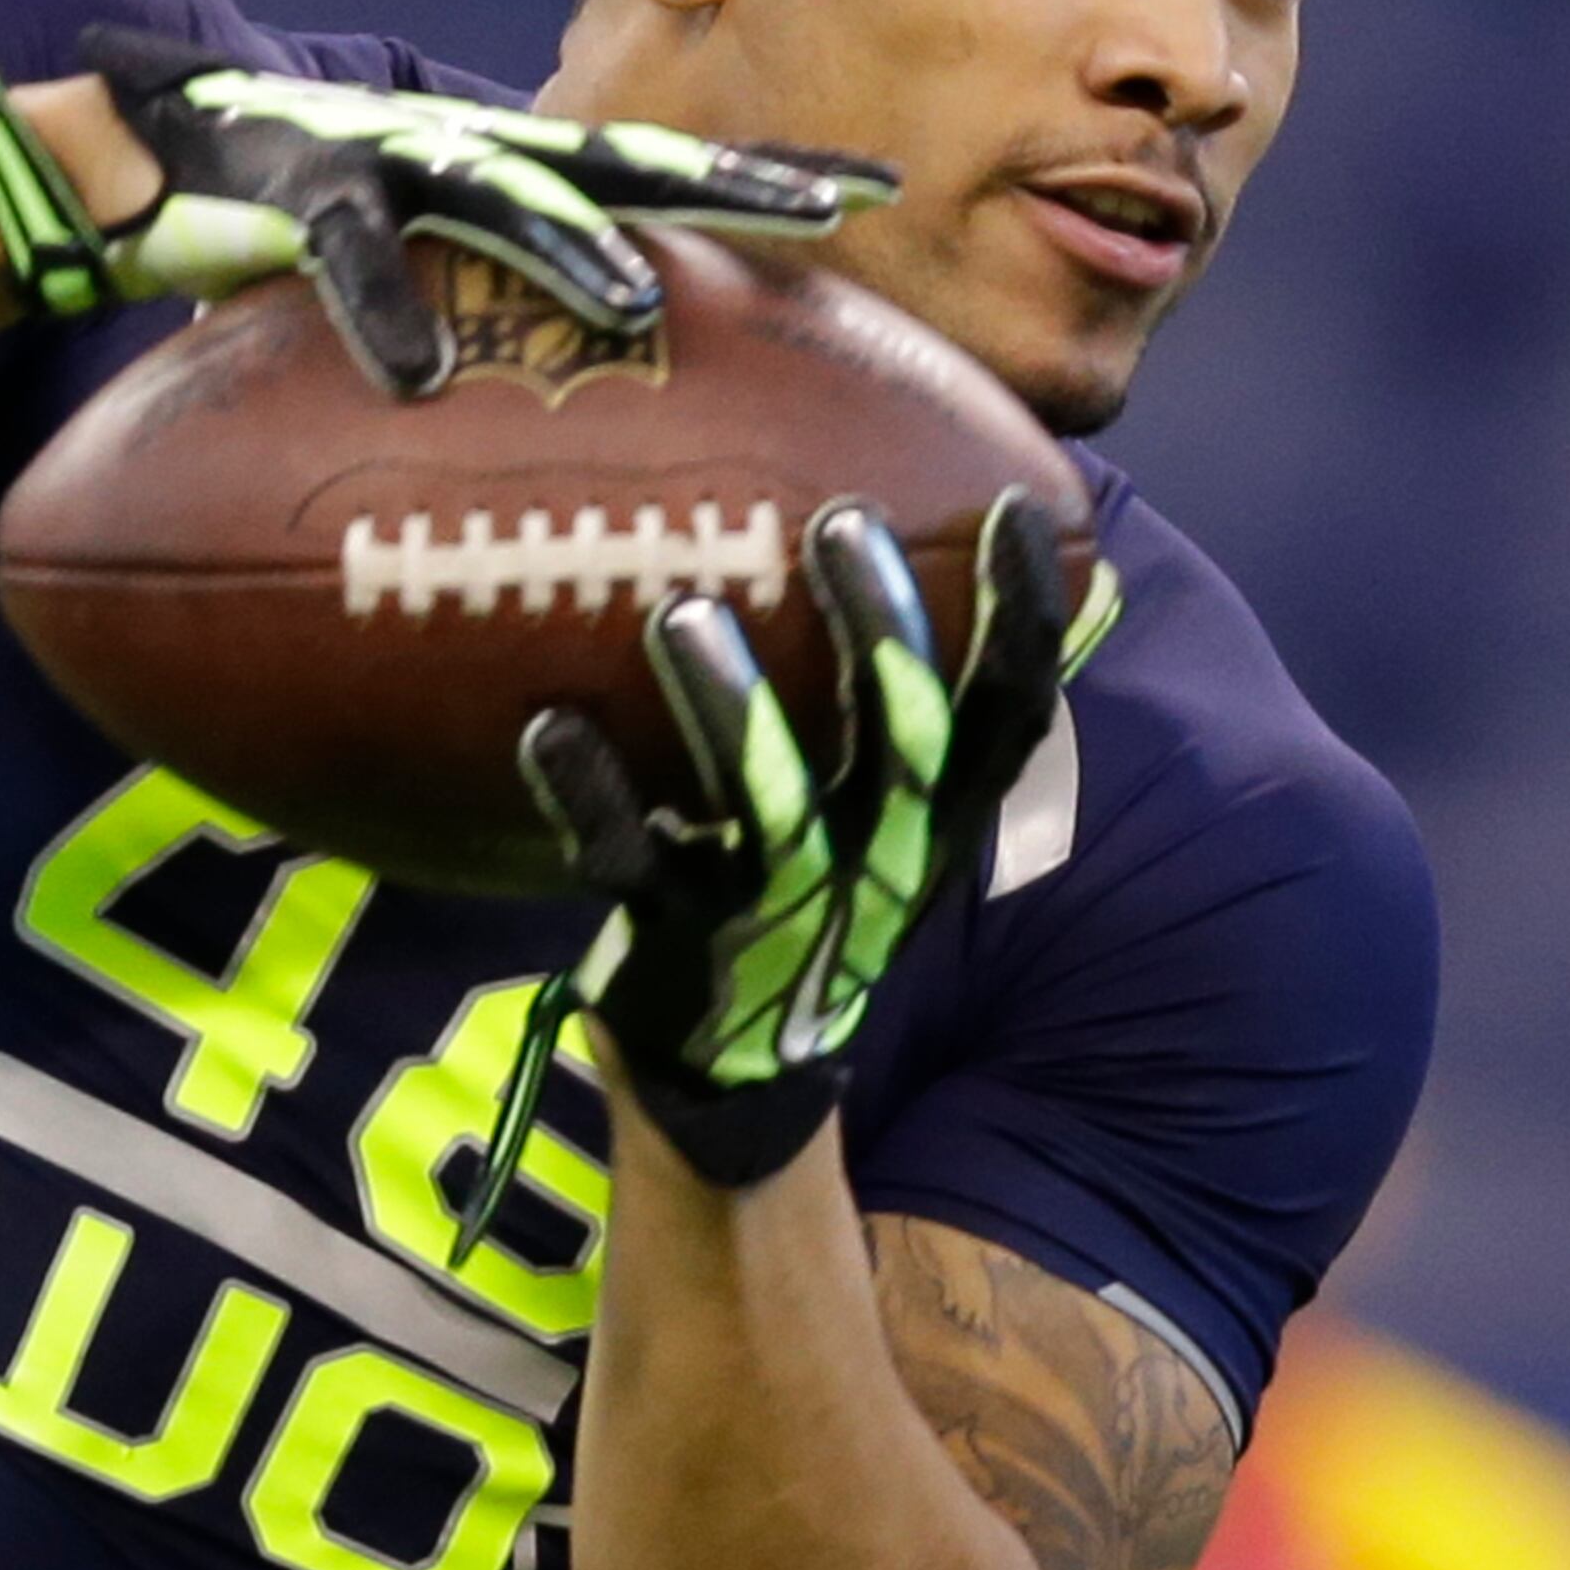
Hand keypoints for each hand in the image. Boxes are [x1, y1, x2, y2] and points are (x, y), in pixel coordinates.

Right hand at [0, 17, 888, 399]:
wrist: (148, 155)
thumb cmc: (306, 244)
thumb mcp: (427, 288)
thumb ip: (505, 351)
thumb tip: (600, 475)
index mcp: (521, 172)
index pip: (672, 170)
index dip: (769, 177)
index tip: (880, 195)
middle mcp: (478, 148)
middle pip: (632, 159)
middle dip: (729, 183)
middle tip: (826, 219)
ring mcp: (392, 158)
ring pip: (506, 193)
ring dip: (574, 246)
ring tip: (634, 305)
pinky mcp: (297, 190)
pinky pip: (349, 260)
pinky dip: (385, 314)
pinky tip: (413, 380)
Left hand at [512, 491, 1077, 1190]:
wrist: (728, 1061)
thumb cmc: (803, 886)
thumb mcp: (877, 815)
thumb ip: (899, 703)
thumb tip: (922, 525)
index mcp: (932, 825)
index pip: (1008, 721)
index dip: (1022, 623)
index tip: (1014, 508)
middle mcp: (871, 862)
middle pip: (902, 745)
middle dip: (881, 633)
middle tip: (841, 518)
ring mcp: (774, 907)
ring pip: (769, 804)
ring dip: (729, 706)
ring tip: (682, 613)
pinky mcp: (676, 939)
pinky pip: (629, 863)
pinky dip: (591, 796)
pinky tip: (547, 728)